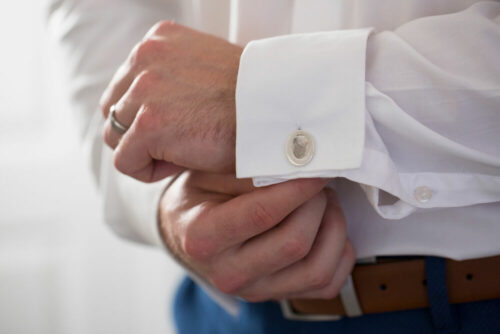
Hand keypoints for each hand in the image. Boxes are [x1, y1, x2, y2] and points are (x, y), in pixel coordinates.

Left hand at [100, 21, 241, 181]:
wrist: (276, 111)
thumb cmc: (251, 99)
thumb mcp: (204, 69)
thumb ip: (172, 77)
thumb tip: (151, 104)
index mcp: (159, 39)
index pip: (126, 85)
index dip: (150, 114)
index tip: (184, 124)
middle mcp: (145, 55)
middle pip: (114, 110)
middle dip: (140, 133)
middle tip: (181, 141)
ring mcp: (144, 89)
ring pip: (116, 136)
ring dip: (146, 151)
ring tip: (184, 151)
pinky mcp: (148, 124)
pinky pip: (125, 162)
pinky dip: (150, 171)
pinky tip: (184, 162)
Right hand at [159, 172, 355, 300]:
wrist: (187, 231)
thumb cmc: (199, 197)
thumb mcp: (209, 173)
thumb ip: (249, 169)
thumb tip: (298, 162)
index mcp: (202, 238)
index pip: (262, 213)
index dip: (298, 187)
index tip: (316, 165)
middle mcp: (228, 273)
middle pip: (294, 243)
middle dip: (316, 204)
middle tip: (317, 180)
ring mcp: (254, 291)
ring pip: (317, 269)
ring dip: (333, 228)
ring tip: (325, 202)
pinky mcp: (277, 297)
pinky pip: (326, 285)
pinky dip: (339, 255)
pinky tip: (328, 229)